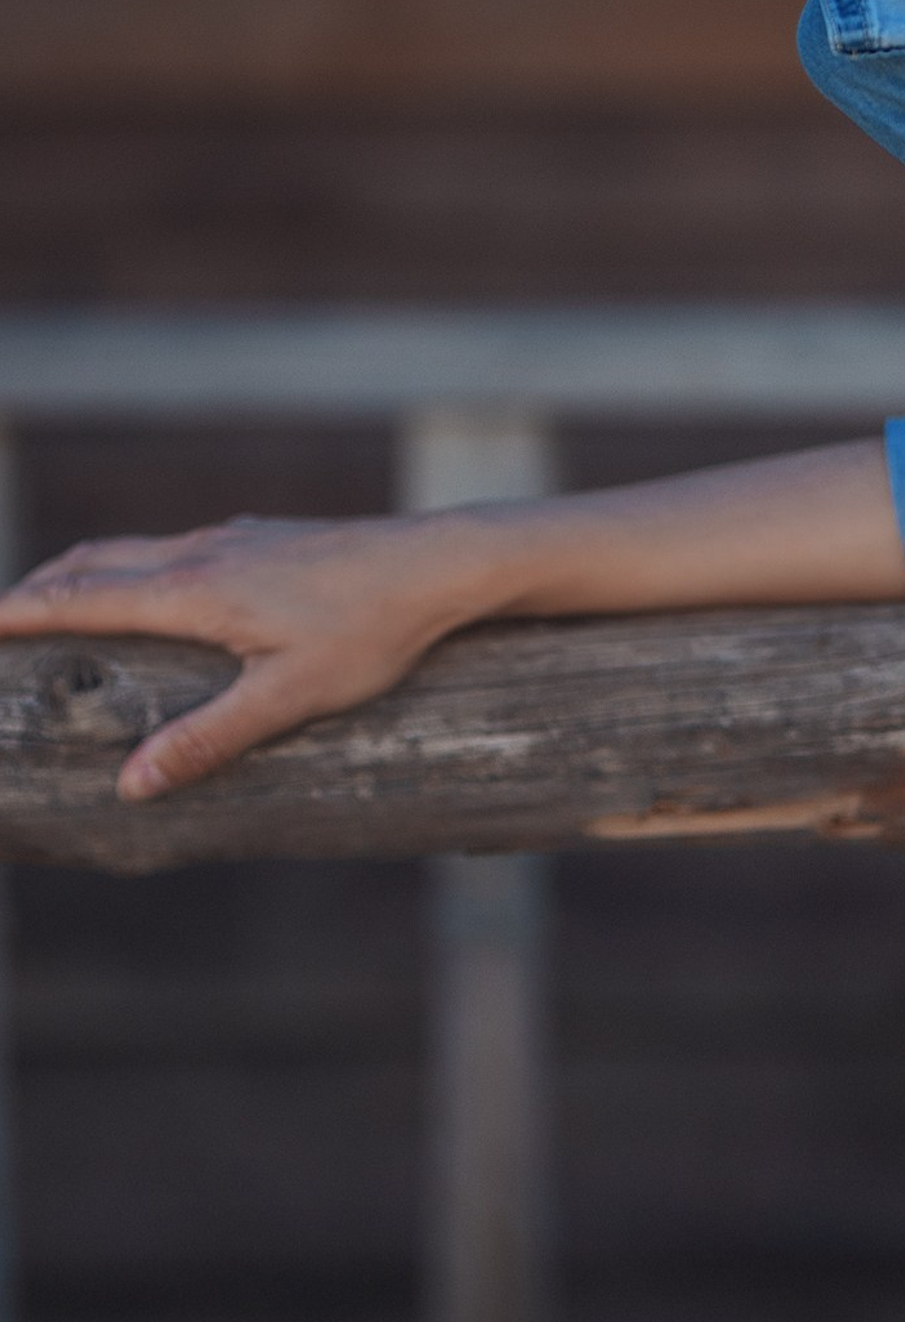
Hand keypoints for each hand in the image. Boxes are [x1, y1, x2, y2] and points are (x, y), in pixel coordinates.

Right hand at [0, 513, 488, 800]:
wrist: (445, 561)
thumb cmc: (374, 629)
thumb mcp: (292, 696)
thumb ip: (210, 739)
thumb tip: (131, 784)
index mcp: (196, 589)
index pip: (82, 597)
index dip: (20, 612)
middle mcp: (206, 552)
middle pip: (95, 563)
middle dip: (37, 589)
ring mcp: (239, 537)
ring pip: (137, 550)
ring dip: (84, 573)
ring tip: (53, 601)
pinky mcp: (269, 537)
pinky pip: (177, 548)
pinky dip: (134, 567)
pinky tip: (152, 588)